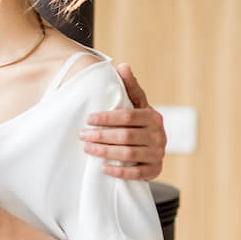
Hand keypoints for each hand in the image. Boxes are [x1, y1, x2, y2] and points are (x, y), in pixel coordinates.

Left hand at [79, 63, 165, 180]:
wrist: (152, 148)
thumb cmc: (139, 123)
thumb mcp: (136, 104)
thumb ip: (130, 88)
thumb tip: (122, 66)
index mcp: (152, 116)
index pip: (127, 116)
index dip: (106, 118)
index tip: (88, 119)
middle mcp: (158, 135)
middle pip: (126, 136)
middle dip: (101, 135)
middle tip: (82, 135)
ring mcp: (157, 153)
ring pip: (128, 154)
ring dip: (105, 152)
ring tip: (87, 148)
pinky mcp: (154, 170)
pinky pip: (136, 173)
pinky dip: (119, 172)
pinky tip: (102, 168)